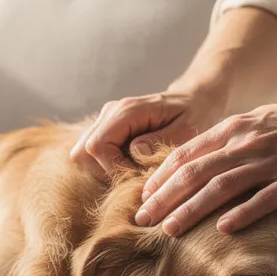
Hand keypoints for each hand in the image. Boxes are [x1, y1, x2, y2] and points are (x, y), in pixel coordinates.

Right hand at [70, 75, 228, 180]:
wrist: (193, 99)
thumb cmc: (194, 114)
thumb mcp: (187, 129)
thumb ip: (160, 141)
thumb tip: (134, 152)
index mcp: (126, 110)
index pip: (97, 147)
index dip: (113, 168)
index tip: (139, 175)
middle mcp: (109, 113)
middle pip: (82, 153)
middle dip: (105, 172)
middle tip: (136, 176)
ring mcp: (104, 121)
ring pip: (82, 156)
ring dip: (105, 171)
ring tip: (135, 171)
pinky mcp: (105, 131)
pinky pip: (92, 156)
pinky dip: (107, 167)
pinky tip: (131, 166)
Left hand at [135, 91, 276, 234]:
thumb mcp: (258, 123)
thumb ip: (228, 140)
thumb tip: (197, 160)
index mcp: (235, 129)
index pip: (187, 154)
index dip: (160, 177)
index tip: (142, 197)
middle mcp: (247, 144)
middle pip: (195, 173)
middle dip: (164, 198)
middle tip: (141, 220)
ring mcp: (271, 162)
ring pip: (221, 187)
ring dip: (191, 210)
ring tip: (169, 230)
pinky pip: (264, 199)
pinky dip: (242, 214)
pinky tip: (223, 230)